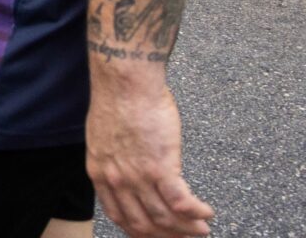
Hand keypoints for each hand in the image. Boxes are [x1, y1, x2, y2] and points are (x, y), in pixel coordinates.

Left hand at [86, 81, 212, 237]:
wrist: (124, 84)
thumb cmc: (117, 102)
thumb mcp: (105, 139)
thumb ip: (115, 162)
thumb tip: (132, 172)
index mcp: (100, 174)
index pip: (119, 216)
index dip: (140, 231)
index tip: (156, 236)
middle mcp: (117, 181)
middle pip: (143, 224)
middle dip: (166, 236)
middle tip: (185, 237)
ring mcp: (138, 176)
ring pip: (164, 218)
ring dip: (186, 228)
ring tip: (201, 229)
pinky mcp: (160, 167)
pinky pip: (181, 202)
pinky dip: (196, 212)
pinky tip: (207, 212)